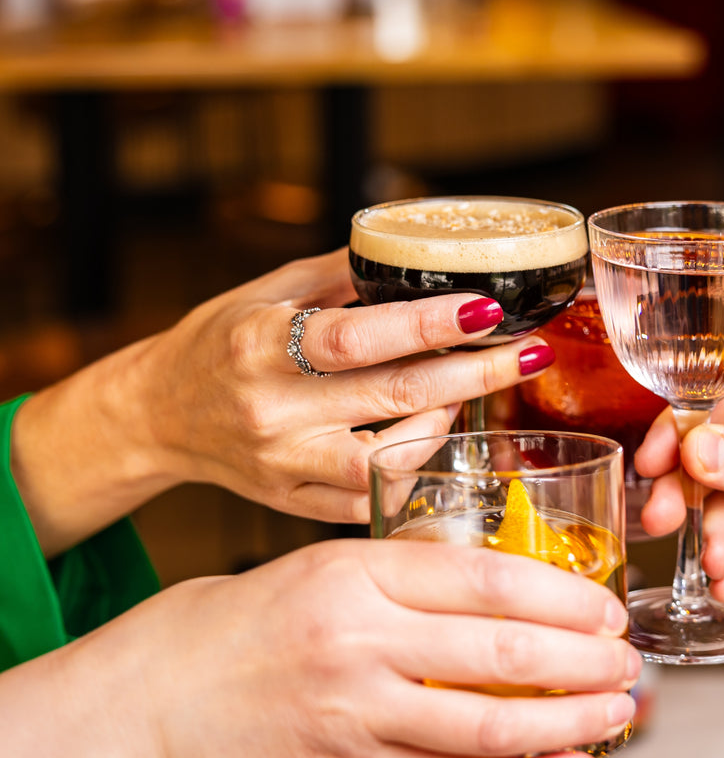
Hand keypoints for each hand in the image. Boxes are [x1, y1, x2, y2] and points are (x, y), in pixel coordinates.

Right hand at [0, 539, 640, 757]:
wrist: (163, 691)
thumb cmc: (249, 613)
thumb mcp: (328, 563)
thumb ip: (410, 573)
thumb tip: (506, 586)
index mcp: (358, 572)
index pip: (484, 578)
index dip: (561, 594)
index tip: (605, 605)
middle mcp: (362, 641)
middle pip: (502, 653)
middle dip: (584, 659)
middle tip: (629, 659)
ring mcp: (358, 713)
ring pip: (490, 728)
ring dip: (571, 723)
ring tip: (620, 710)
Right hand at [12, 249, 555, 553]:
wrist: (159, 415)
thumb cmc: (217, 344)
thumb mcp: (266, 292)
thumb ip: (339, 277)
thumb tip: (414, 255)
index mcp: (261, 345)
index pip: (356, 337)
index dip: (428, 325)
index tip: (487, 310)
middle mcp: (271, 411)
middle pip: (392, 398)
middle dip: (475, 374)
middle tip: (529, 352)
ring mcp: (282, 465)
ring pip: (388, 461)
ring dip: (444, 424)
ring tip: (466, 391)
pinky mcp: (290, 502)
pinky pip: (369, 497)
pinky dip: (411, 467)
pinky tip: (426, 435)